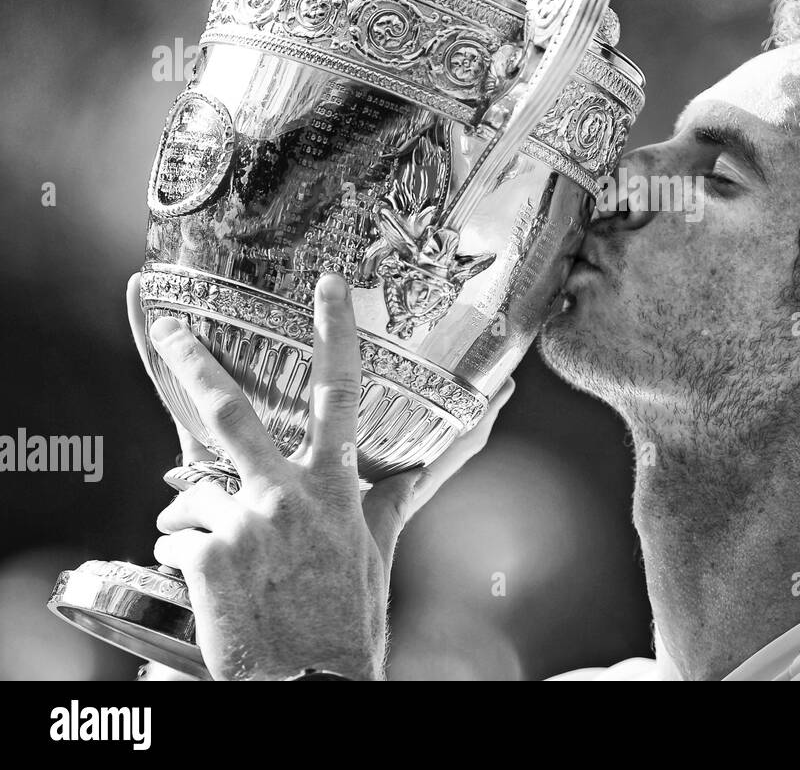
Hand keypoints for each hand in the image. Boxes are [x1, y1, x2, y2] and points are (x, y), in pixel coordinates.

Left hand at [137, 272, 512, 679]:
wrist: (309, 682)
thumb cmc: (348, 617)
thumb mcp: (380, 545)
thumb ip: (401, 491)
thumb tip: (455, 450)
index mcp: (334, 488)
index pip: (339, 395)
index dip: (335, 335)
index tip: (327, 288)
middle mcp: (287, 495)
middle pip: (231, 413)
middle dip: (197, 363)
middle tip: (173, 326)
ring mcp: (244, 523)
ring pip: (194, 493)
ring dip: (195, 519)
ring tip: (217, 553)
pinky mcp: (206, 556)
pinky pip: (176, 540)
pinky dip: (184, 558)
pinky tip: (210, 585)